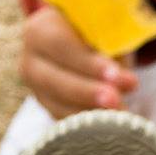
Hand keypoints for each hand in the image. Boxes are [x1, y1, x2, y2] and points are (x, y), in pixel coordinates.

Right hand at [20, 6, 138, 118]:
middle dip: (88, 93)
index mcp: (39, 30)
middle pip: (54, 81)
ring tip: (121, 116)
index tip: (120, 77)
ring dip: (90, 113)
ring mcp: (36, 89)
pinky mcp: (47, 108)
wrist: (78, 41)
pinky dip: (87, 125)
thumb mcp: (101, 29)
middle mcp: (30, 61)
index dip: (90, 64)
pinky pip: (64, 120)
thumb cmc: (94, 31)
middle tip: (117, 101)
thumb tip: (125, 80)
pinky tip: (110, 125)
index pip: (61, 47)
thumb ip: (110, 47)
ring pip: (57, 105)